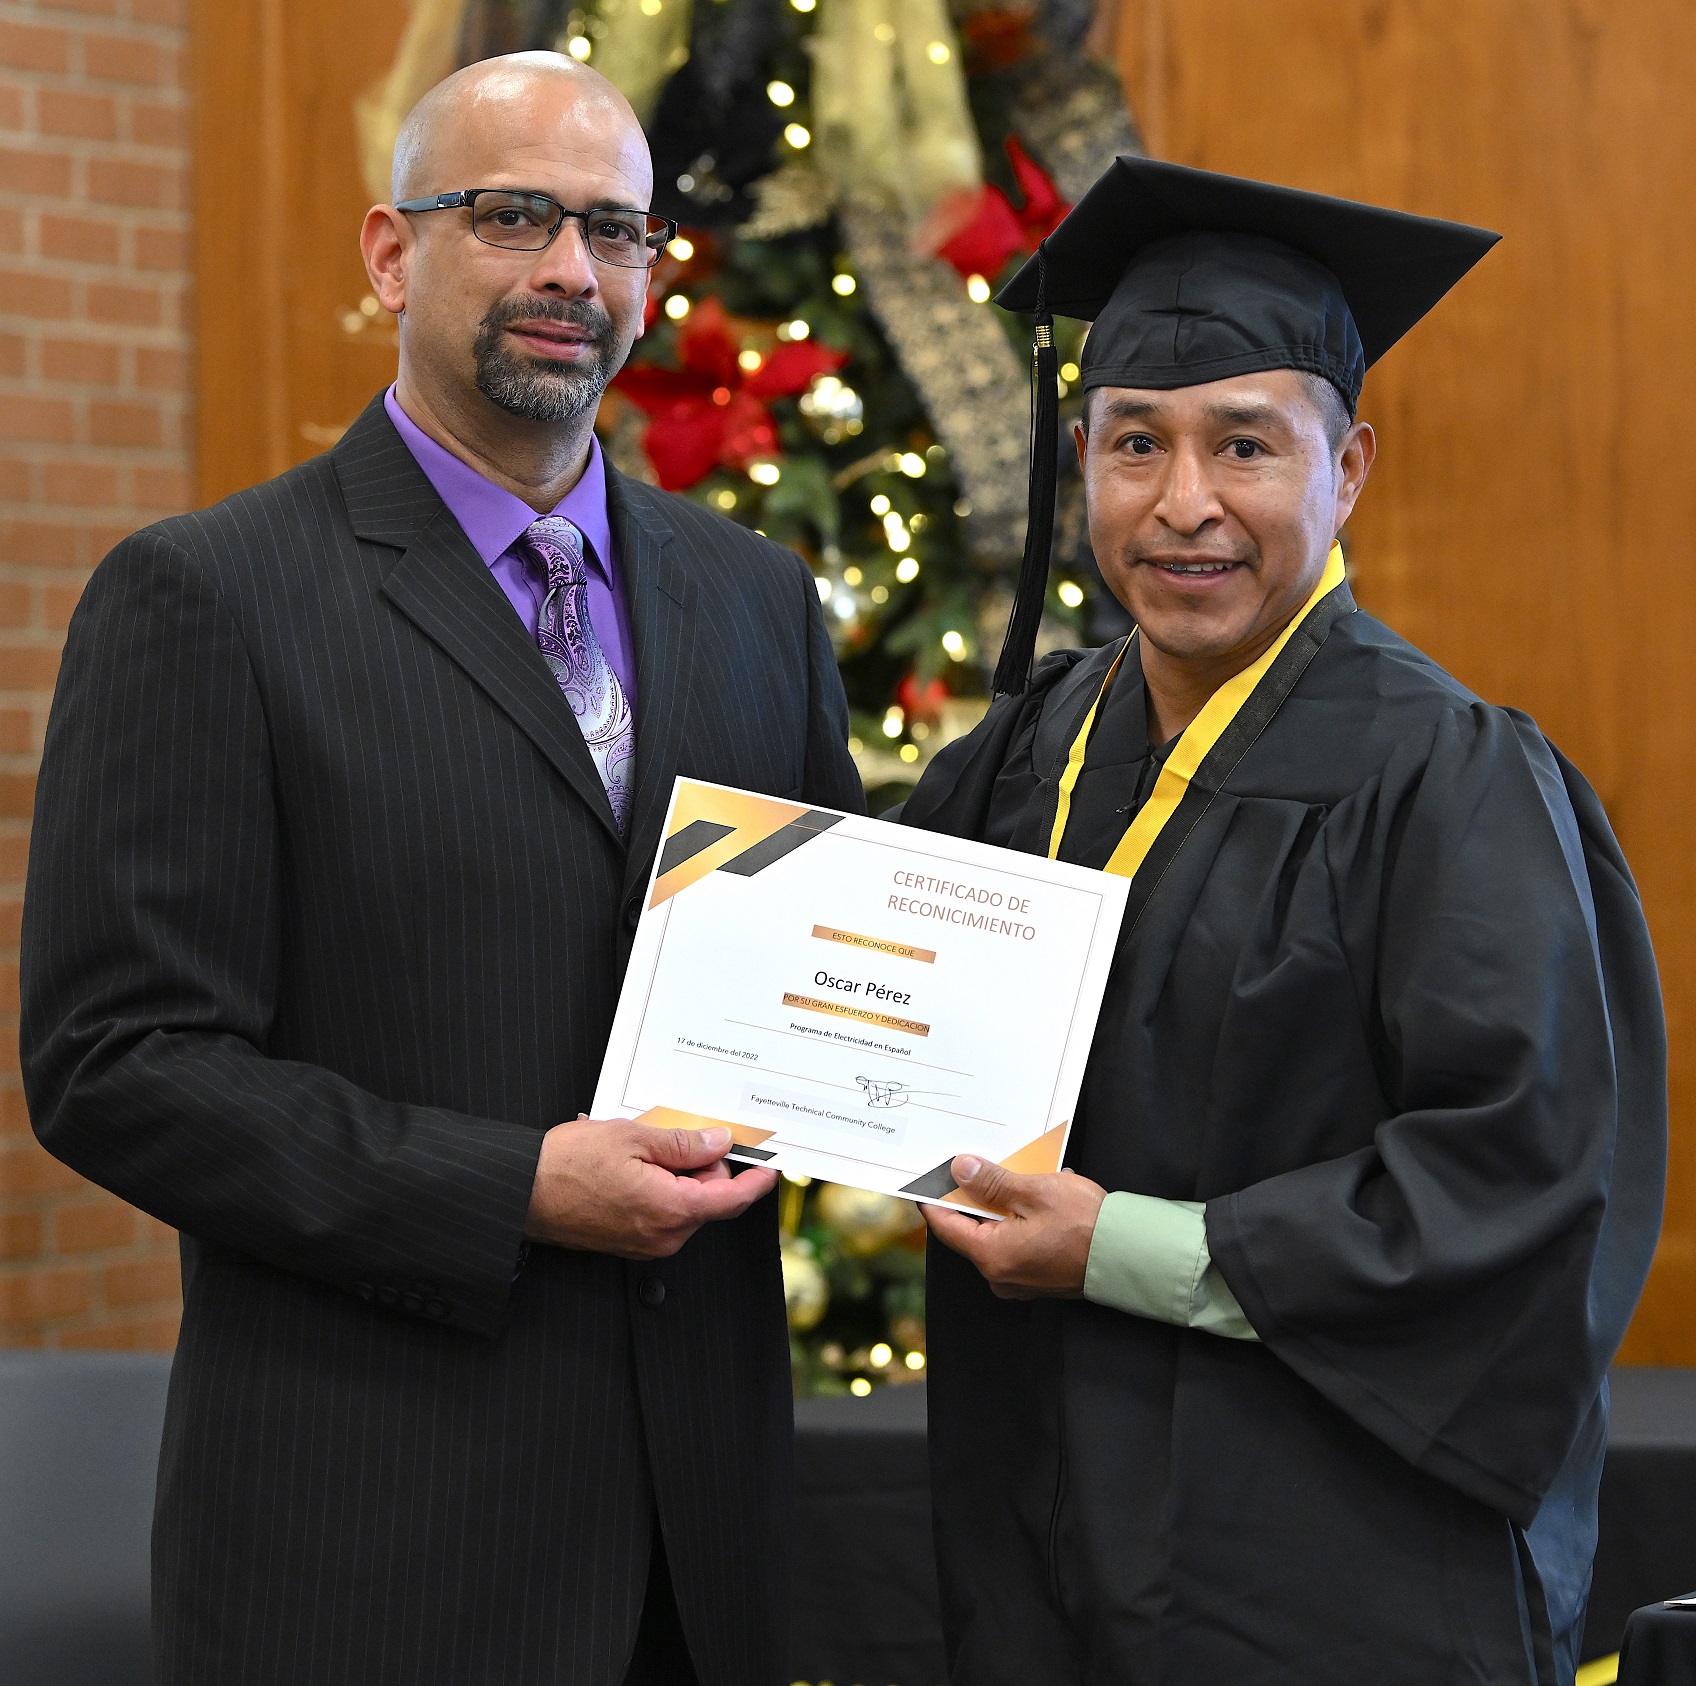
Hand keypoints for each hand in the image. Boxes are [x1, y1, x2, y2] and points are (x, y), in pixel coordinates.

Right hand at [524, 1115, 777, 1258]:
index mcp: (670, 1210)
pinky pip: (661, 1210)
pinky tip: (626, 1166)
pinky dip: (655, 1185)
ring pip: (685, 1202)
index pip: (730, 1199)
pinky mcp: (630, 1242)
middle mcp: (663, 1235)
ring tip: (634, 1150)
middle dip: (698, 1165)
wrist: (522, 1192)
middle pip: (708, 1197)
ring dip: (671, 1172)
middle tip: (664, 1137)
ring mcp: (646, 1242)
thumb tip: (719, 1143)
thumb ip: (684, 1144)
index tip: (772, 1168)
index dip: (756, 1182)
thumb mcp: (633, 1138)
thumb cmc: (567, 1165)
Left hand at [924, 1155, 1106, 1298]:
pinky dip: (1021, 1223)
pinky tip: (1041, 1201)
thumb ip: (992, 1182)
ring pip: (997, 1235)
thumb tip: (960, 1170)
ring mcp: (1020, 1281)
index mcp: (992, 1256)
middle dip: (978, 1198)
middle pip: (972, 1230)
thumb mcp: (1034, 1192)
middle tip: (981, 1168)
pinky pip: (1017, 1245)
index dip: (934, 1200)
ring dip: (1005, 1208)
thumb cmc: (1086, 1225)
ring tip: (1025, 1180)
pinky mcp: (1038, 1279)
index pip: (946, 1227)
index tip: (925, 1180)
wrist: (1132, 1256)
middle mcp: (1000, 1276)